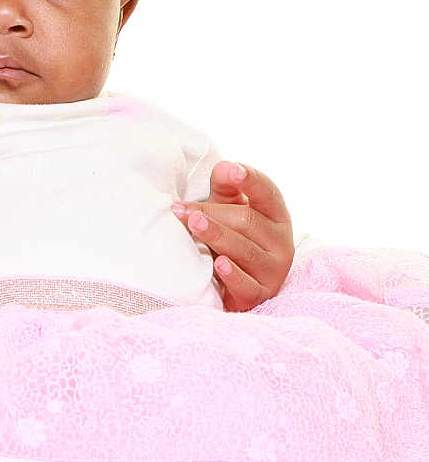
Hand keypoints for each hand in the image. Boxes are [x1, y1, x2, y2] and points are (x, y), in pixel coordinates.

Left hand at [174, 162, 293, 311]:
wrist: (236, 284)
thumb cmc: (232, 236)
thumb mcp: (229, 208)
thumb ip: (226, 186)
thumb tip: (225, 166)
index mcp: (276, 215)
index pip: (268, 193)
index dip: (251, 180)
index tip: (233, 170)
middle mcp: (281, 242)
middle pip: (247, 221)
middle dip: (212, 213)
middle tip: (179, 209)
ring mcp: (273, 270)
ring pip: (243, 250)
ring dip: (216, 235)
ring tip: (192, 223)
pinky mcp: (260, 295)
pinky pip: (246, 285)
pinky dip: (232, 275)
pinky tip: (218, 264)